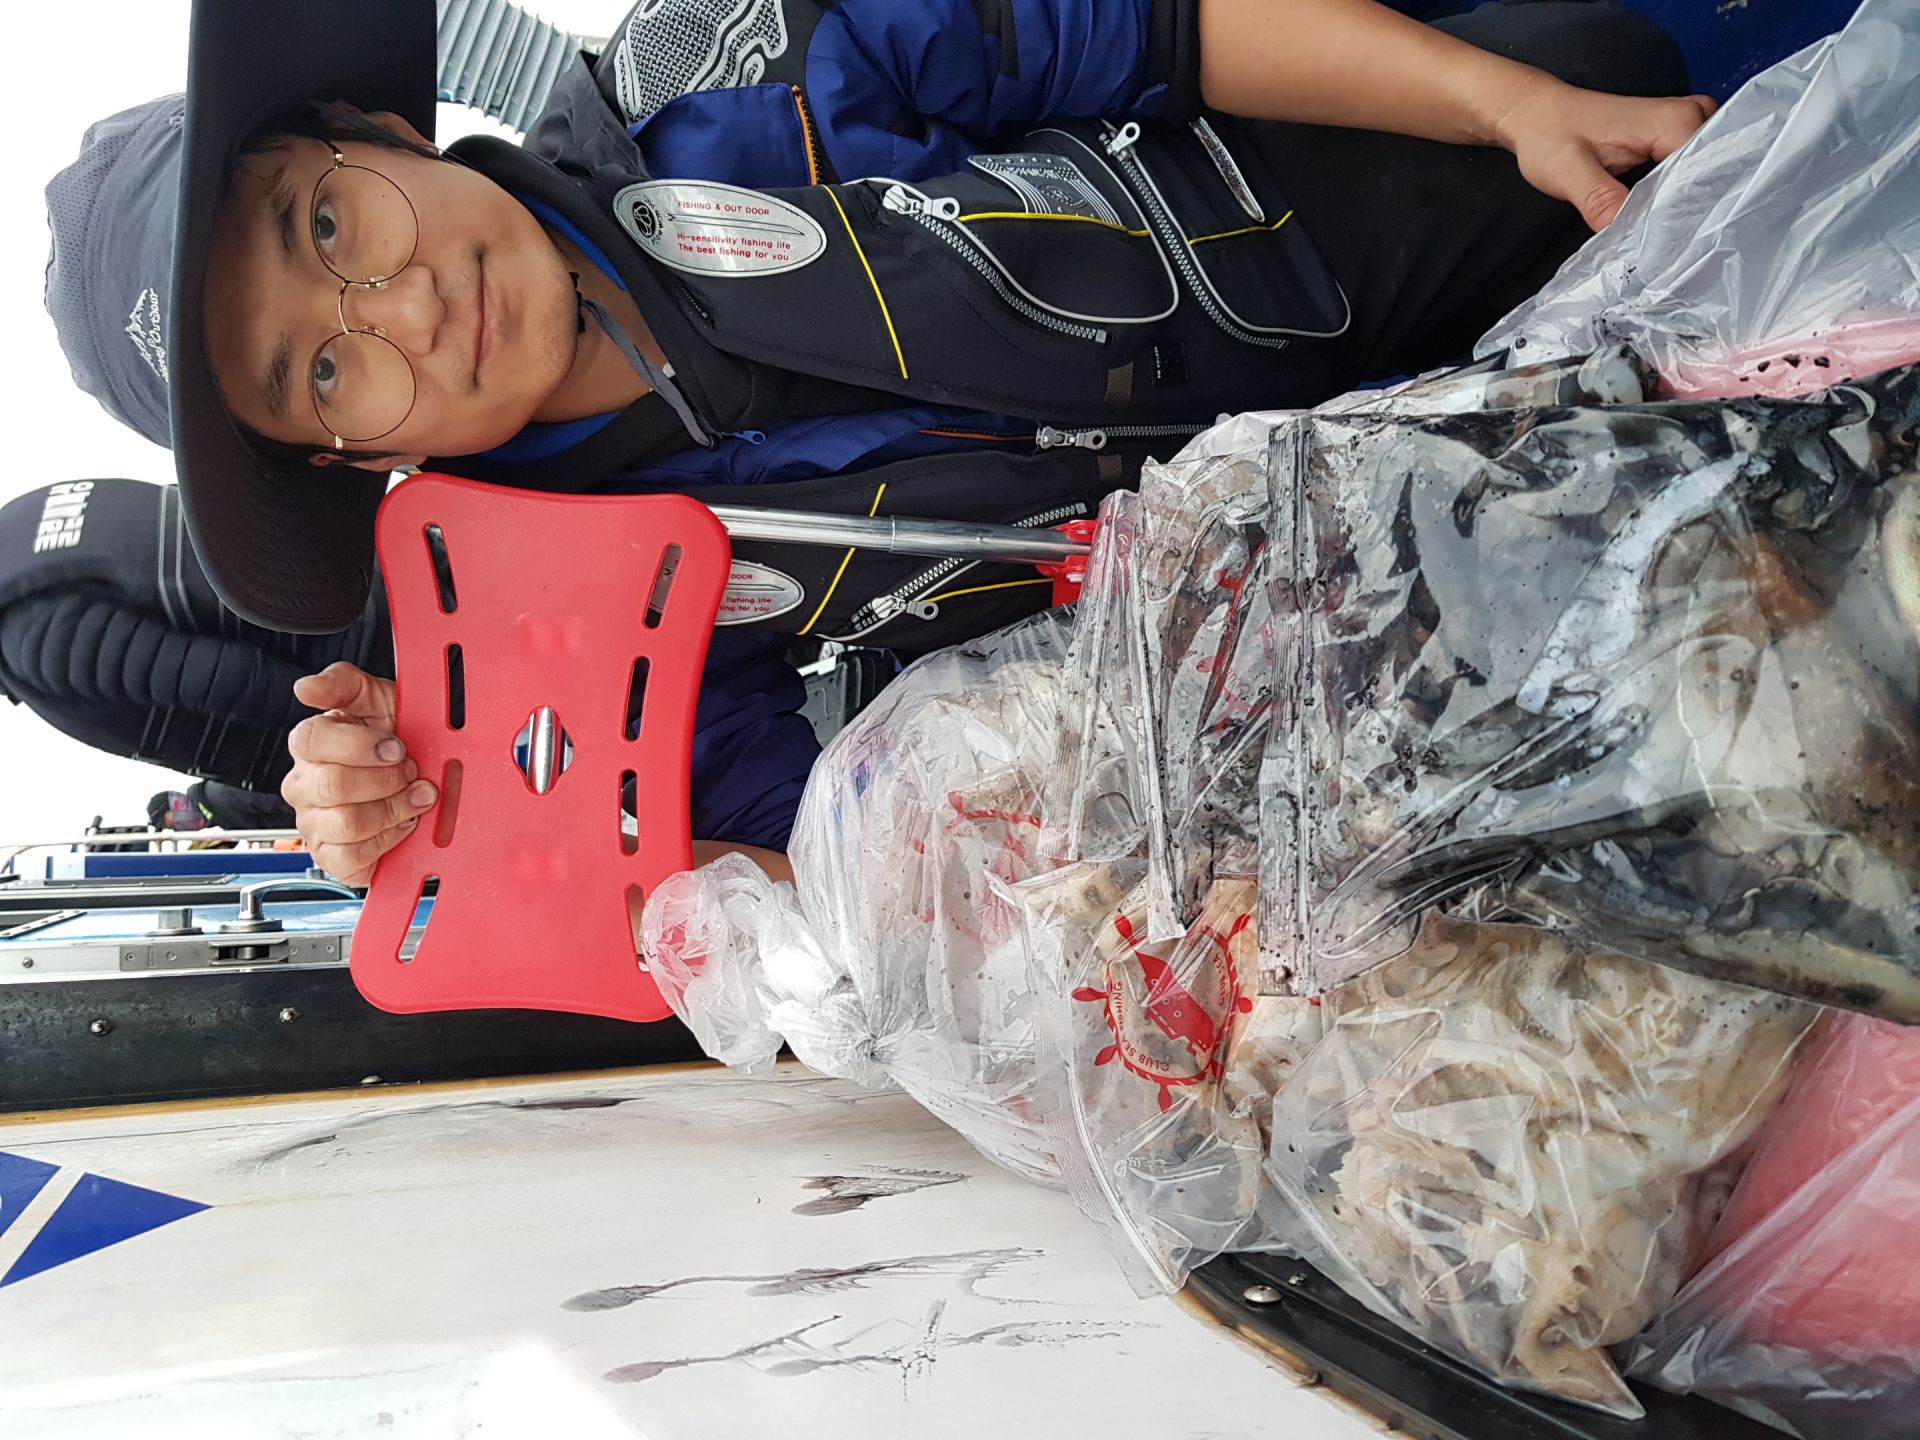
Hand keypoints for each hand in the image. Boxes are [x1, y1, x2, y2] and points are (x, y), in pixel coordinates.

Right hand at [281, 662, 434, 885]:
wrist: (420, 783)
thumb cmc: (396, 741)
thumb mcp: (380, 701)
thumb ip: (345, 683)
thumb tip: (308, 686)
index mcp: (312, 744)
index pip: (312, 740)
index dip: (360, 745)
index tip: (395, 745)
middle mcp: (306, 784)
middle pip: (333, 785)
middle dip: (386, 779)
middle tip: (410, 772)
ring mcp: (315, 822)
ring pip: (347, 822)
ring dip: (393, 809)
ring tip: (413, 797)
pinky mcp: (331, 856)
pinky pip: (352, 856)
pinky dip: (387, 840)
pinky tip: (401, 824)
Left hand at [1491, 70, 1715, 230]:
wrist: (1535, 114)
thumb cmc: (1548, 133)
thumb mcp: (1569, 173)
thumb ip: (1603, 203)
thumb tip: (1631, 240)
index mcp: (1673, 121)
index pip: (1703, 177)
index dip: (1685, 215)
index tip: (1664, 245)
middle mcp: (1688, 118)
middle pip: (1707, 179)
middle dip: (1684, 214)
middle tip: (1657, 244)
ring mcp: (1683, 126)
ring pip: (1700, 179)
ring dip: (1680, 207)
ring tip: (1654, 232)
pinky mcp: (1672, 137)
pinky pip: (1686, 173)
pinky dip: (1671, 197)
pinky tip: (1653, 216)